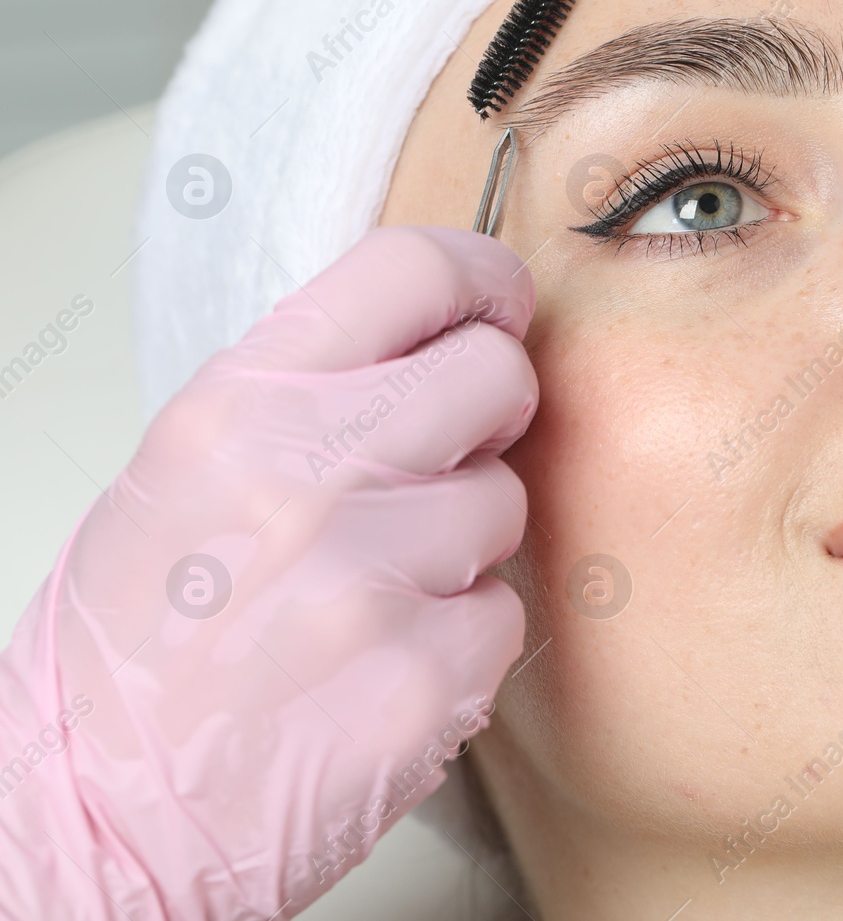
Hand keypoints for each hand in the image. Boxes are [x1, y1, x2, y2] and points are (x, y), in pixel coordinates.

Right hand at [0, 226, 536, 918]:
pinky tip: (383, 662)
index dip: (482, 281)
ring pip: (507, 503)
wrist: (91, 815)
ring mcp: (369, 580)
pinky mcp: (423, 680)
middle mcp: (305, 475)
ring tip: (371, 592)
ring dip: (464, 545)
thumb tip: (438, 339)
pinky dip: (462, 640)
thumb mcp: (187, 471)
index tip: (499, 306)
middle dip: (492, 413)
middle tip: (449, 457)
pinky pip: (504, 614)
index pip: (411, 271)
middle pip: (494, 376)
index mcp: (239, 404)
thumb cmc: (132, 647)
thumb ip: (310, 392)